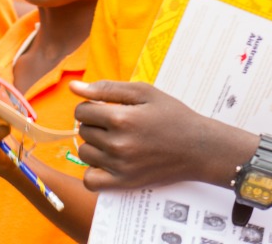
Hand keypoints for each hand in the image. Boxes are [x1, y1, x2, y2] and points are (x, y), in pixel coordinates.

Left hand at [71, 80, 219, 190]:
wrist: (198, 148)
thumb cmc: (172, 115)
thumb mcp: (144, 93)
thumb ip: (107, 88)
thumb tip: (73, 87)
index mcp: (121, 118)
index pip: (82, 111)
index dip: (91, 106)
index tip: (106, 108)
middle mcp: (118, 144)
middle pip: (83, 130)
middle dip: (95, 123)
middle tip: (117, 123)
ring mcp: (120, 166)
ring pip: (84, 153)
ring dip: (94, 144)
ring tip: (115, 139)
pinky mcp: (124, 183)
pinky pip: (90, 180)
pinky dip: (93, 170)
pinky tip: (107, 161)